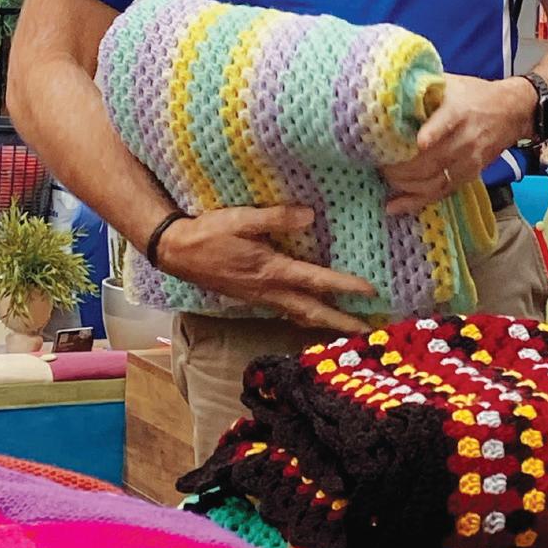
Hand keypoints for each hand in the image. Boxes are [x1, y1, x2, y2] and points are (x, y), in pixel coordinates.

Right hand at [157, 203, 375, 333]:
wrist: (177, 252)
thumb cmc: (209, 233)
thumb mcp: (241, 218)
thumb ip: (276, 217)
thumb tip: (310, 216)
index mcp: (271, 271)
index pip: (316, 280)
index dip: (344, 286)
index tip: (370, 291)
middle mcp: (269, 290)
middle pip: (313, 311)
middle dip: (341, 322)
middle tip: (368, 331)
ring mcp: (260, 298)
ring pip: (299, 316)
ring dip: (325, 323)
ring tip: (347, 328)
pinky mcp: (252, 298)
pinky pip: (286, 312)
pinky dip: (305, 317)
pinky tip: (311, 314)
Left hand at [383, 73, 535, 214]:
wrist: (512, 111)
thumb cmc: (473, 94)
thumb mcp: (449, 83)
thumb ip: (422, 86)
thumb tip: (387, 88)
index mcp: (457, 111)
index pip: (445, 123)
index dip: (433, 133)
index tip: (419, 142)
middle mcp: (465, 138)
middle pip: (432, 161)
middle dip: (401, 168)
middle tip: (378, 164)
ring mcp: (469, 160)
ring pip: (435, 182)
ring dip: (406, 186)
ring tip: (384, 181)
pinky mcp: (470, 175)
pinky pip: (442, 193)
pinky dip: (417, 202)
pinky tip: (395, 206)